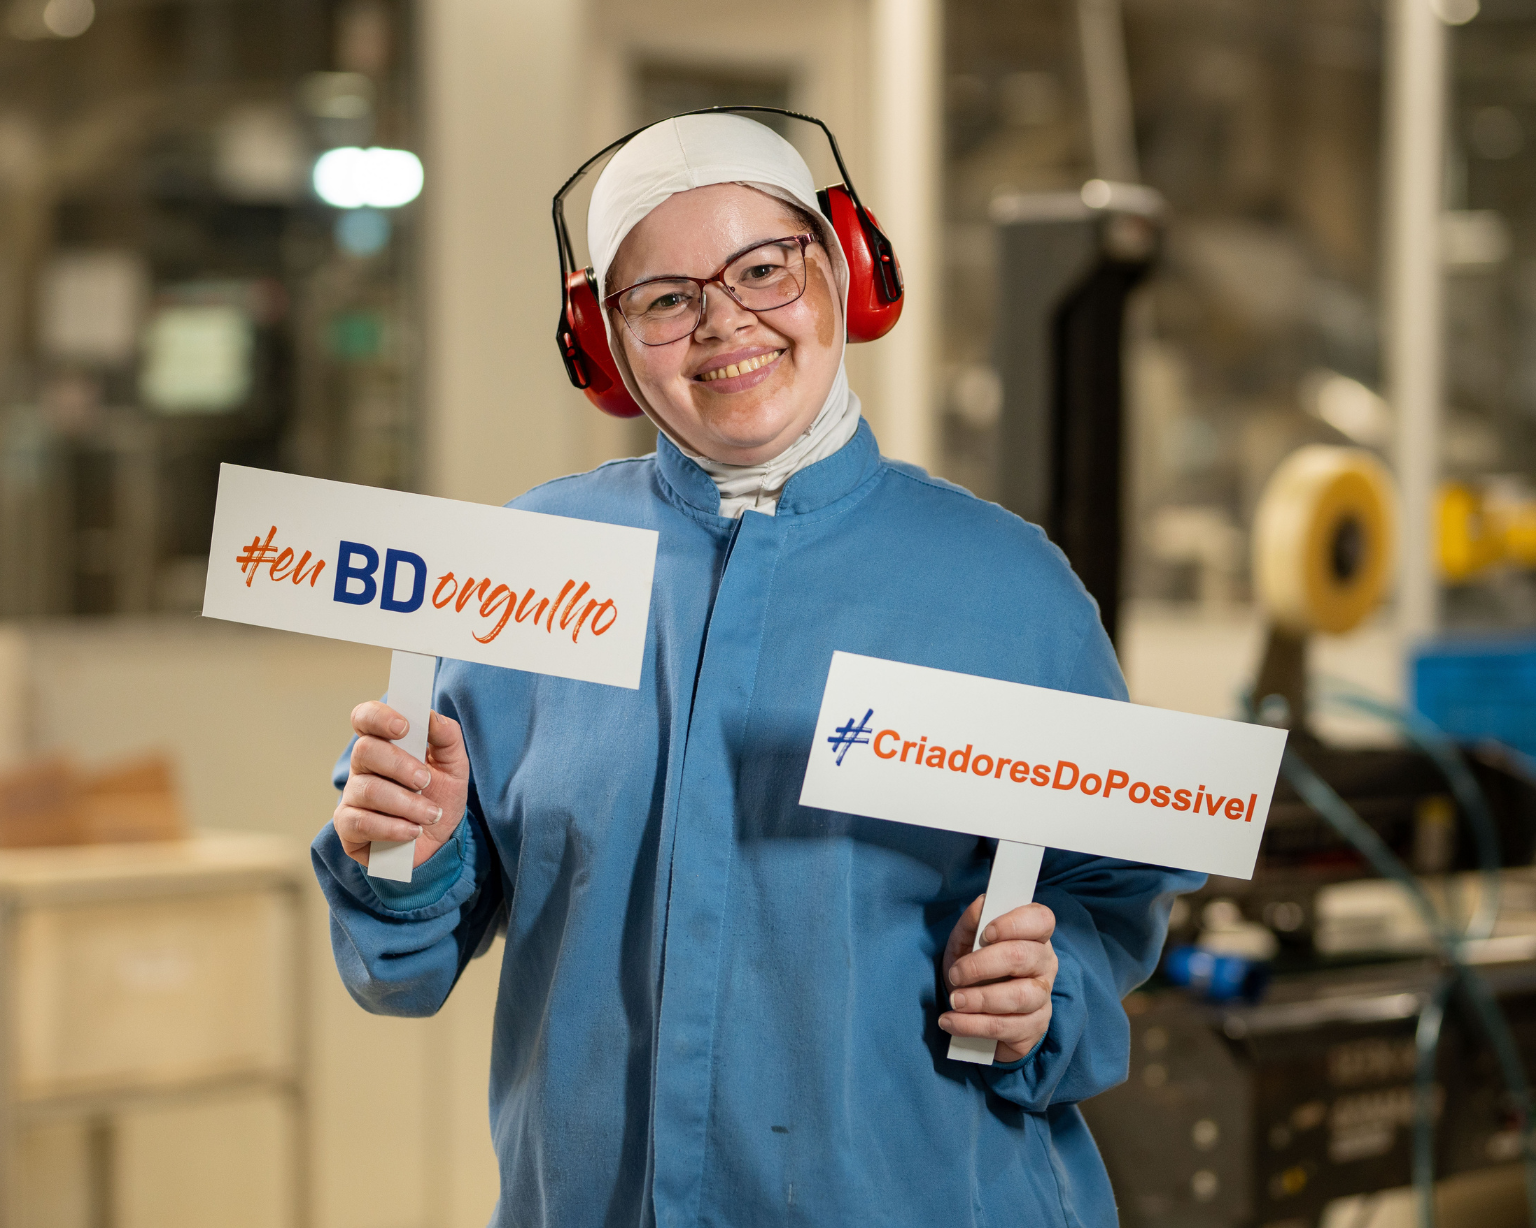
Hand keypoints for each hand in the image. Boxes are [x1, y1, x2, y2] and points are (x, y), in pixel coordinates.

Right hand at [332, 701, 470, 869]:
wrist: (440, 842)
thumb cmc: (440, 797)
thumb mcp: (454, 766)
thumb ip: (447, 737)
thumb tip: (432, 716)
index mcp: (385, 744)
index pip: (365, 718)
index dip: (378, 717)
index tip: (404, 727)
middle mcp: (363, 767)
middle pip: (365, 750)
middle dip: (400, 765)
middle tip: (425, 781)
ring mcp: (352, 796)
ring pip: (368, 789)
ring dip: (406, 803)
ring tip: (431, 815)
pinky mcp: (348, 827)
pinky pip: (360, 822)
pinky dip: (392, 827)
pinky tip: (413, 831)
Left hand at [939, 896, 1057, 1062]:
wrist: (978, 1012)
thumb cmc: (977, 969)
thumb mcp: (967, 942)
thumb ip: (972, 922)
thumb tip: (980, 904)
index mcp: (1034, 935)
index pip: (1041, 919)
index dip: (1014, 924)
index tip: (986, 933)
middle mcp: (1044, 964)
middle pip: (1023, 957)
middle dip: (983, 965)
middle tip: (956, 974)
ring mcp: (1042, 997)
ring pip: (1019, 996)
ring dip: (980, 999)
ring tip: (955, 1000)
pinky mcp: (1033, 1027)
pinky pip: (1006, 1027)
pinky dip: (973, 1026)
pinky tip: (952, 1021)